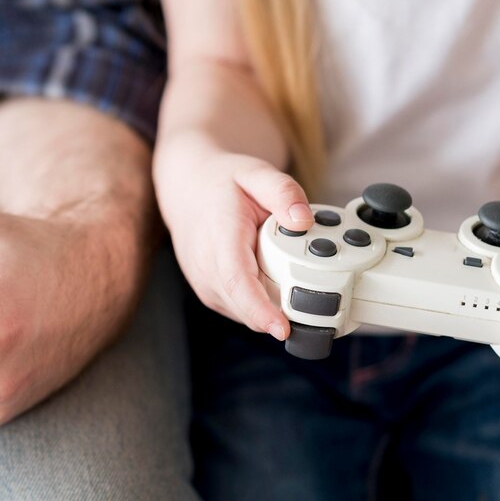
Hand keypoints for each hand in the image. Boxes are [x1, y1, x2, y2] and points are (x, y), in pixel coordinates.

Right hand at [154, 143, 310, 338]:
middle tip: (312, 288)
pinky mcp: (211, 294)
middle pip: (247, 305)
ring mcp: (205, 284)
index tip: (282, 328)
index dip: (260, 309)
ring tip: (285, 268)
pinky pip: (243, 310)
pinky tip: (270, 276)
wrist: (187, 189)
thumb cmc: (223, 184)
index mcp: (219, 236)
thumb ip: (284, 192)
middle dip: (283, 308)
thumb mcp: (256, 172)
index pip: (237, 281)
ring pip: (247, 313)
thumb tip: (304, 221)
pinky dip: (263, 301)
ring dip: (274, 304)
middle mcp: (206, 267)